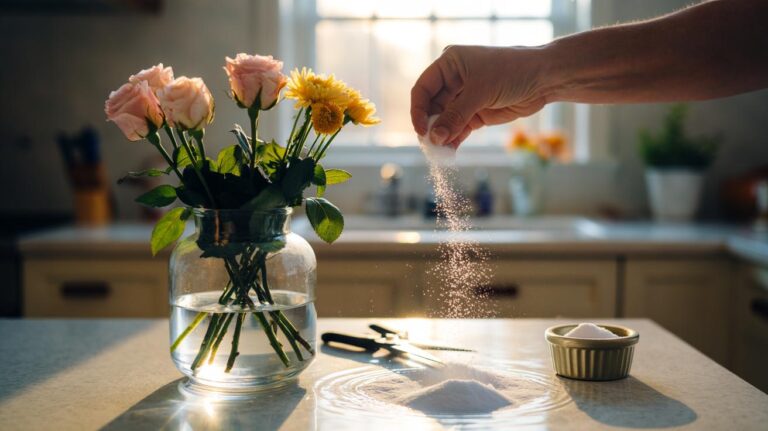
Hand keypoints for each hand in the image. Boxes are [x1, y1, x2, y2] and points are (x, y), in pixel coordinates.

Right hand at [410, 45, 549, 147]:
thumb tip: (434, 137)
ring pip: (444, 121)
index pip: (423, 88)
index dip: (418, 110)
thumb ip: (456, 116)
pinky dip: (453, 140)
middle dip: (430, 127)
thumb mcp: (480, 92)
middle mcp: (453, 80)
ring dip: (441, 137)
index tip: (420, 130)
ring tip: (439, 152)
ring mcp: (464, 98)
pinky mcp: (475, 114)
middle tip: (430, 146)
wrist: (544, 79)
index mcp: (449, 64)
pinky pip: (458, 129)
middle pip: (431, 107)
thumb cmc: (512, 72)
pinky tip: (449, 152)